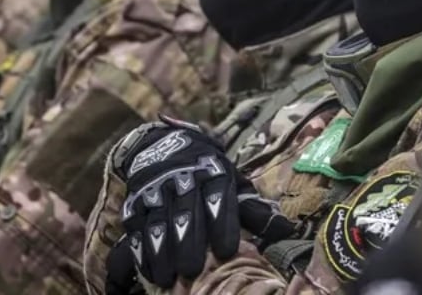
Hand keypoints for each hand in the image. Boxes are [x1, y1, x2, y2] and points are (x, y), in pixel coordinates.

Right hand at [113, 117, 240, 286]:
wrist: (162, 144)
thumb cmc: (207, 172)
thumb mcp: (231, 180)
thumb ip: (253, 208)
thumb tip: (286, 230)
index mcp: (212, 171)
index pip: (217, 197)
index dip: (221, 224)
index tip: (226, 251)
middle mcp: (182, 178)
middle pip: (185, 212)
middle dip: (188, 242)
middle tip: (193, 270)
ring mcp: (156, 190)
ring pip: (158, 222)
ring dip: (162, 252)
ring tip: (169, 278)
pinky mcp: (135, 202)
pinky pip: (137, 228)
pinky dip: (142, 251)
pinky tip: (150, 271)